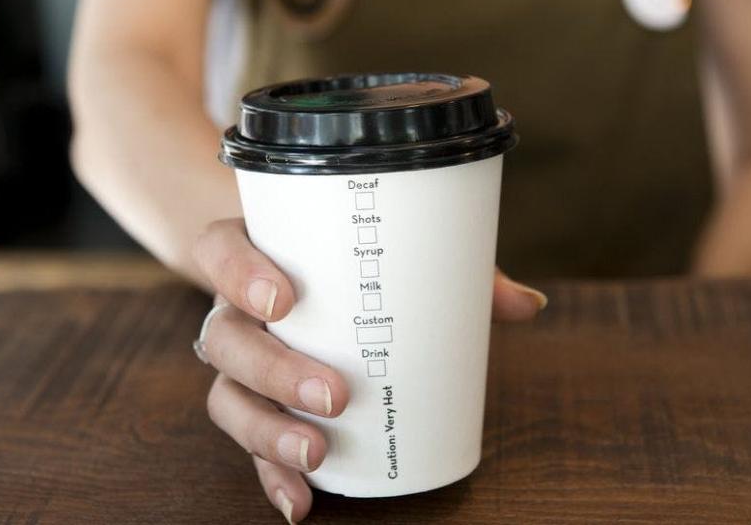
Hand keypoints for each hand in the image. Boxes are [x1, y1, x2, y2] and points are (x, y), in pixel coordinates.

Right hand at [193, 218, 546, 522]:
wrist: (301, 286)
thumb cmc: (352, 269)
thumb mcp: (399, 259)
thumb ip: (458, 274)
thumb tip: (529, 305)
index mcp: (257, 255)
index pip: (221, 250)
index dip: (239, 273)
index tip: (285, 299)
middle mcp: (236, 310)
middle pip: (225, 337)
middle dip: (274, 370)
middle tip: (333, 394)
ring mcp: (240, 362)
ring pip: (227, 395)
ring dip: (267, 432)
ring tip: (317, 454)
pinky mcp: (254, 406)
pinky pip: (246, 443)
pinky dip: (270, 474)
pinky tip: (301, 500)